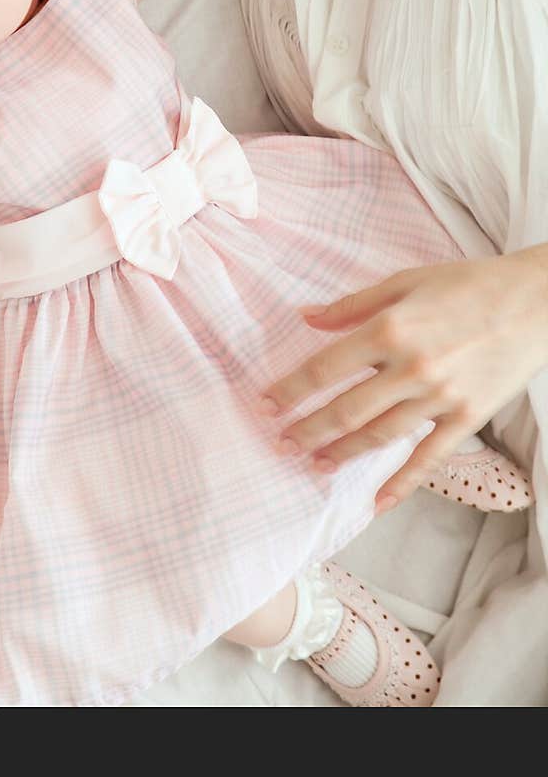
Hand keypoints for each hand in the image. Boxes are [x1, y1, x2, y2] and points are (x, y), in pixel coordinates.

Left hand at [259, 249, 547, 510]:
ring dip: (341, 454)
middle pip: (344, 410)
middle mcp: (410, 367)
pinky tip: (376, 502)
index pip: (324, 368)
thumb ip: (352, 305)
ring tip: (314, 465)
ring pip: (378, 436)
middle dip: (306, 431)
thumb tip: (304, 316)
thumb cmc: (467, 284)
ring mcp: (440, 397)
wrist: (535, 300)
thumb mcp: (405, 282)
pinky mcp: (467, 417)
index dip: (289, 390)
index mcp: (389, 329)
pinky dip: (401, 484)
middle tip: (280, 444)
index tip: (265, 405)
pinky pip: (428, 458)